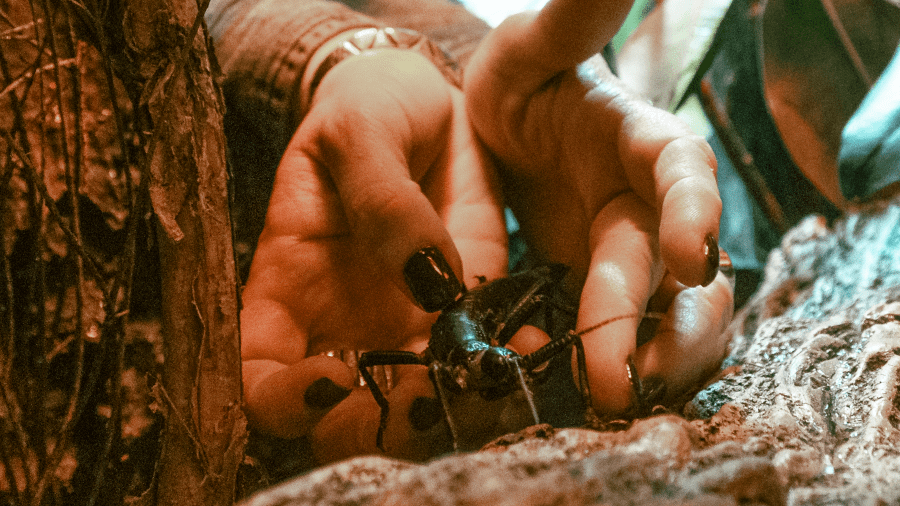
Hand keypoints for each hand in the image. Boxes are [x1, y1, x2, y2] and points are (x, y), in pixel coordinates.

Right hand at [240, 49, 507, 461]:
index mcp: (289, 290)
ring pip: (419, 403)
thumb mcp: (360, 133)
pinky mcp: (469, 310)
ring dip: (453, 409)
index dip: (283, 400)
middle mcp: (343, 326)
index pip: (261, 375)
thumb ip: (380, 198)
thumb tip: (426, 277)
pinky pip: (483, 358)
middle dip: (381, 426)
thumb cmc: (367, 108)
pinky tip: (525, 349)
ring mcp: (408, 326)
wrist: (428, 101)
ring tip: (488, 381)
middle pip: (343, 415)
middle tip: (429, 402)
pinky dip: (506, 366)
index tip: (332, 380)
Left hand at [464, 0, 732, 412]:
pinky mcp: (599, 290)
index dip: (695, 212)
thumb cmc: (523, 82)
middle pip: (679, 266)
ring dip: (656, 358)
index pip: (683, 172)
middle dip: (664, 320)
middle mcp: (648, 204)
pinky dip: (614, 364)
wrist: (504, 127)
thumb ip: (570, 19)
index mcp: (640, 141)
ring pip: (669, 313)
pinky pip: (622, 335)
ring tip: (618, 400)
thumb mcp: (532, 47)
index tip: (691, 256)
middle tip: (629, 375)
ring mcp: (628, 253)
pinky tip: (585, 397)